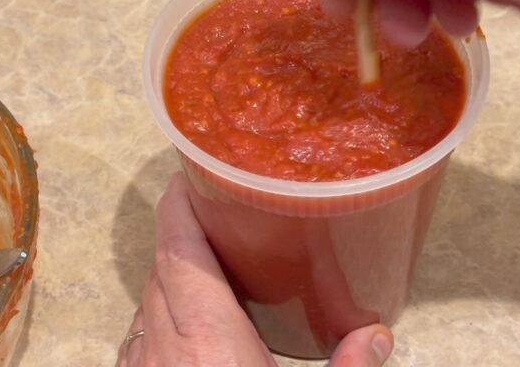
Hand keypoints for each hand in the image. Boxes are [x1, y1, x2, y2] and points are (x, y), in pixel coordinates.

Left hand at [117, 172, 393, 366]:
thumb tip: (377, 337)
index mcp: (204, 344)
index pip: (180, 249)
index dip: (182, 204)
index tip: (194, 171)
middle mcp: (160, 350)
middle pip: (163, 269)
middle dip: (186, 233)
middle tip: (222, 210)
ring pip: (148, 304)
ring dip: (173, 276)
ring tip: (212, 262)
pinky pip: (142, 339)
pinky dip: (163, 317)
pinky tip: (193, 328)